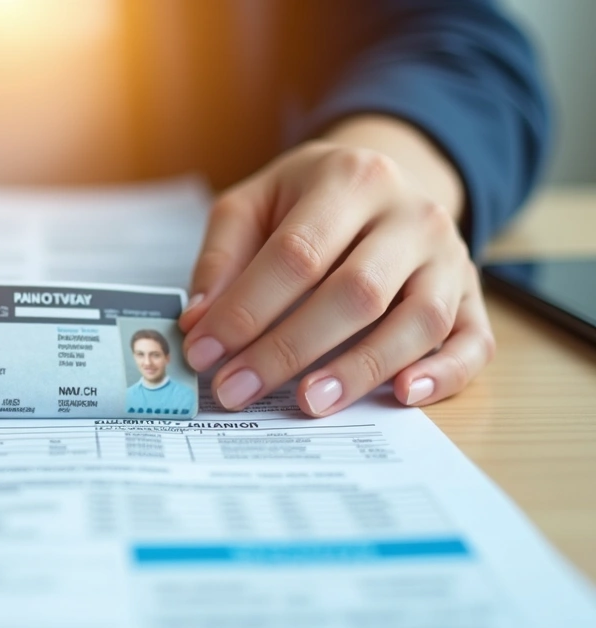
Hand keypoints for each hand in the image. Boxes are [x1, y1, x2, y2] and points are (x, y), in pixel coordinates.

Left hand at [179, 135, 494, 416]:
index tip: (204, 353)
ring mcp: (451, 256)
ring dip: (360, 368)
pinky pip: (473, 342)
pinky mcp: (473, 296)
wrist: (384, 179)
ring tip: (308, 402)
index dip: (246, 309)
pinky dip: (445, 374)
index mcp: (351, 179)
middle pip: (355, 292)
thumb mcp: (254, 204)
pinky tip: (403, 395)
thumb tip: (199, 322)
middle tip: (238, 389)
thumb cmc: (307, 201)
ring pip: (419, 321)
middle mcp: (412, 215)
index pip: (296, 253)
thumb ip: (222, 258)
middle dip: (288, 349)